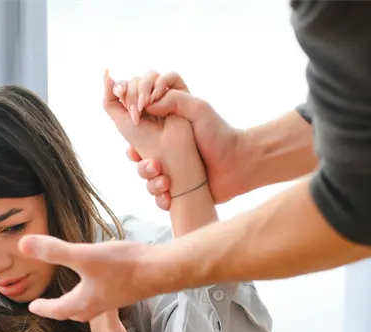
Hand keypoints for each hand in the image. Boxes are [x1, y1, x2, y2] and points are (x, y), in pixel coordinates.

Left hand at [19, 235, 156, 323]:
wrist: (161, 270)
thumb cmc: (123, 266)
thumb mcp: (83, 255)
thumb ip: (54, 251)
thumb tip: (23, 245)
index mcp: (83, 302)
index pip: (56, 309)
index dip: (43, 307)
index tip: (32, 307)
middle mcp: (97, 305)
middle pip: (72, 311)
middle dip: (59, 309)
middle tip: (49, 305)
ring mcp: (113, 299)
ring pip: (89, 305)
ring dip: (77, 302)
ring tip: (72, 294)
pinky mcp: (125, 291)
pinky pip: (103, 296)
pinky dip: (93, 292)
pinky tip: (98, 278)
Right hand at [114, 70, 246, 210]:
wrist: (239, 165)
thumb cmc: (221, 134)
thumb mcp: (198, 108)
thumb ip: (173, 99)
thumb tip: (145, 104)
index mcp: (165, 121)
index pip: (136, 114)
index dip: (132, 113)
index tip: (137, 114)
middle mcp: (162, 141)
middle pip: (132, 145)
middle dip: (135, 153)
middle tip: (153, 160)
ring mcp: (166, 163)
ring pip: (141, 169)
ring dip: (147, 175)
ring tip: (165, 180)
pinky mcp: (171, 184)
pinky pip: (154, 192)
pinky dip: (160, 195)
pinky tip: (169, 194)